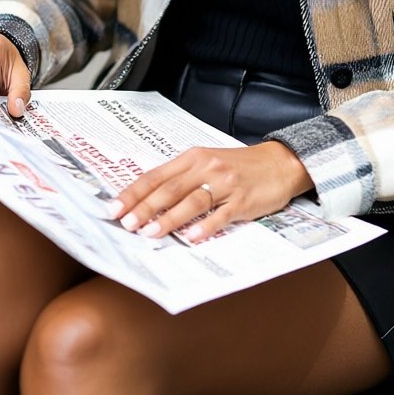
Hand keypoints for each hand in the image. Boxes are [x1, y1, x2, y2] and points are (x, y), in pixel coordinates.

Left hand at [108, 141, 312, 242]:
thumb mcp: (207, 162)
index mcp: (193, 157)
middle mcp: (207, 167)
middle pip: (170, 188)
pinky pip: (221, 215)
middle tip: (126, 224)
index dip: (133, 192)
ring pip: (192, 201)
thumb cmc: (239, 165)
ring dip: (169, 218)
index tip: (114, 208)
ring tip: (151, 232)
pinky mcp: (243, 201)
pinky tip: (191, 237)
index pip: (156, 175)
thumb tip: (147, 200)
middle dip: (145, 207)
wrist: (280, 162)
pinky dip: (205, 226)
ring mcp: (226, 184)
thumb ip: (180, 178)